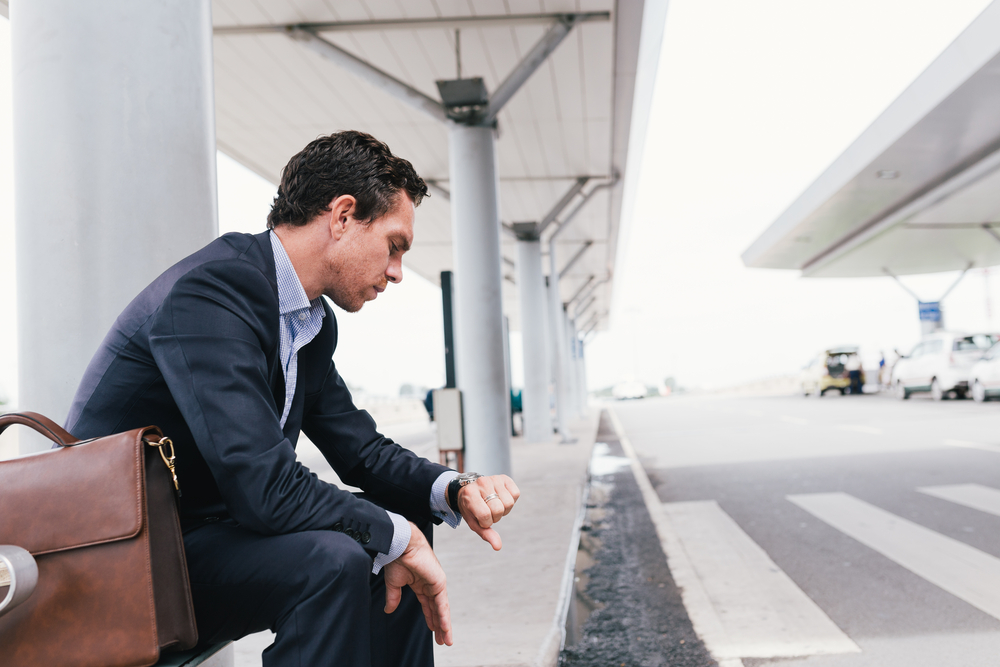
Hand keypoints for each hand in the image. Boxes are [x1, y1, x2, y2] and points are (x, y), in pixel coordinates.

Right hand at [383, 522, 452, 645]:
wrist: (400, 545)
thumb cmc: (397, 557)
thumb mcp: (393, 583)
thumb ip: (393, 597)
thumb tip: (388, 610)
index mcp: (420, 583)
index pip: (427, 605)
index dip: (430, 618)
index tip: (432, 630)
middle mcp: (430, 584)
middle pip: (436, 609)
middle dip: (438, 625)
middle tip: (442, 640)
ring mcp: (436, 583)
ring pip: (441, 609)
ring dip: (443, 625)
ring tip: (446, 640)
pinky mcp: (439, 582)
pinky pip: (442, 604)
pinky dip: (443, 617)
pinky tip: (444, 628)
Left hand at [456, 475, 520, 550]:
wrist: (469, 490)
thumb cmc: (471, 509)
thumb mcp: (473, 522)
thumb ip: (486, 534)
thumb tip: (498, 547)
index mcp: (470, 494)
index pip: (485, 515)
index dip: (486, 522)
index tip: (480, 519)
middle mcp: (482, 483)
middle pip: (499, 509)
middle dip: (495, 517)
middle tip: (488, 513)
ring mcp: (494, 478)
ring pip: (509, 503)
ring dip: (503, 510)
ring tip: (494, 506)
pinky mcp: (504, 478)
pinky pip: (516, 494)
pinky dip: (511, 500)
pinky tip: (501, 499)